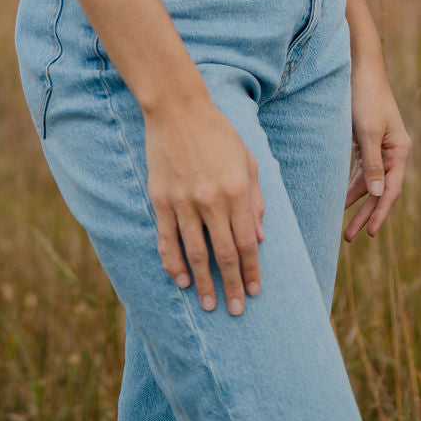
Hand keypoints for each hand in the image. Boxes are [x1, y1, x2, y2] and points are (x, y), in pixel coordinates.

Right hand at [145, 95, 265, 314]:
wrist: (178, 109)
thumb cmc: (218, 132)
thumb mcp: (247, 160)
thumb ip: (256, 200)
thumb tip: (260, 239)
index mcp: (237, 191)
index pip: (247, 243)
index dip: (251, 271)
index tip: (254, 291)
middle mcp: (212, 200)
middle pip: (224, 254)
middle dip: (231, 286)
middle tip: (236, 310)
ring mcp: (184, 201)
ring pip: (195, 253)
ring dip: (203, 282)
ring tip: (208, 304)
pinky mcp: (161, 199)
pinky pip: (167, 239)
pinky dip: (173, 263)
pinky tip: (180, 280)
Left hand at [344, 57, 411, 241]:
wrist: (360, 68)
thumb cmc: (366, 97)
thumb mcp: (368, 131)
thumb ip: (373, 164)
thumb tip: (378, 195)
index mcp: (400, 150)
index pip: (391, 190)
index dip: (380, 212)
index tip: (370, 233)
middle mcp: (393, 152)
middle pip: (380, 190)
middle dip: (366, 213)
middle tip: (350, 237)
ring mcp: (380, 147)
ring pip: (370, 182)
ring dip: (357, 201)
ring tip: (345, 225)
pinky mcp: (366, 141)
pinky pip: (361, 170)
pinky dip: (353, 184)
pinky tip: (343, 197)